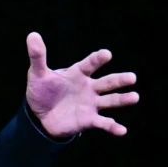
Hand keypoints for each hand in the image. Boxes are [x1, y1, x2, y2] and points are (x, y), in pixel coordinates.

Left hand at [24, 32, 138, 138]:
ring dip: (122, 99)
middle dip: (119, 80)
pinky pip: (104, 123)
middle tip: (132, 77)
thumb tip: (32, 35)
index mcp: (77, 74)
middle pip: (107, 82)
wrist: (40, 115)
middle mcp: (88, 87)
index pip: (89, 64)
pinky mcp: (89, 120)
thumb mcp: (38, 73)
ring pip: (110, 100)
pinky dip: (113, 127)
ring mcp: (91, 104)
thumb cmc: (42, 90)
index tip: (107, 54)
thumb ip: (38, 56)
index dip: (97, 59)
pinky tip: (122, 130)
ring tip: (135, 97)